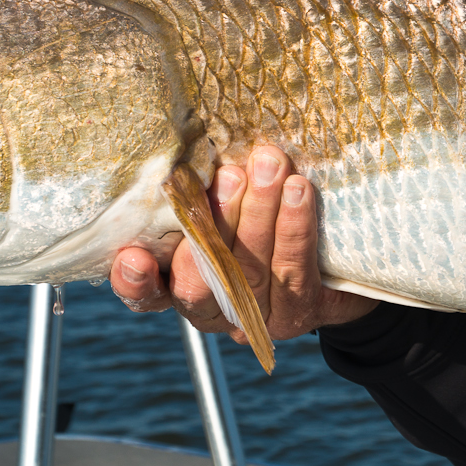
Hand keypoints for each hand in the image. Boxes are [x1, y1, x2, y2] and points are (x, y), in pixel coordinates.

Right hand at [110, 144, 377, 340]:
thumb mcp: (222, 203)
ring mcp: (252, 319)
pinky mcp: (296, 315)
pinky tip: (299, 191)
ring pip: (249, 272)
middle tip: (231, 176)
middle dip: (214, 226)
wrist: (331, 262)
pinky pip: (293, 271)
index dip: (134, 281)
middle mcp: (209, 311)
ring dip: (259, 214)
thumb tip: (197, 146)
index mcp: (177, 285)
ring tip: (270, 166)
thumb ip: (201, 193)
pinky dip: (294, 228)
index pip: (145, 293)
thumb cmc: (258, 217)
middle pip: (199, 284)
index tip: (135, 256)